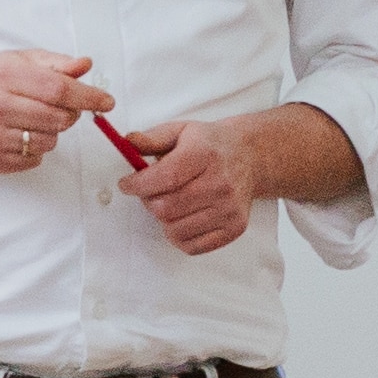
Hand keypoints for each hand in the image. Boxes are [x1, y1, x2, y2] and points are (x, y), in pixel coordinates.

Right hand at [0, 50, 112, 178]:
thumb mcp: (19, 61)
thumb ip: (55, 63)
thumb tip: (85, 65)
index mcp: (5, 76)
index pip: (59, 89)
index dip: (88, 97)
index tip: (106, 101)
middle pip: (59, 119)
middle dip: (69, 115)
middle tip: (59, 108)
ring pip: (49, 143)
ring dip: (50, 133)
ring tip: (31, 120)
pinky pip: (33, 160)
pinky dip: (34, 150)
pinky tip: (18, 134)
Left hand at [107, 115, 255, 253]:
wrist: (250, 157)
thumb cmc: (210, 146)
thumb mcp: (180, 131)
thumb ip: (151, 138)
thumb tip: (127, 143)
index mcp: (205, 154)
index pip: (165, 177)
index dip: (138, 185)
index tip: (127, 185)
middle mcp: (221, 183)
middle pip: (166, 208)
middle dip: (149, 201)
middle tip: (151, 192)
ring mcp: (229, 209)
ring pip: (174, 230)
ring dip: (164, 219)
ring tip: (171, 203)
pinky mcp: (234, 228)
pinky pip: (191, 246)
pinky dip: (179, 236)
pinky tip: (183, 217)